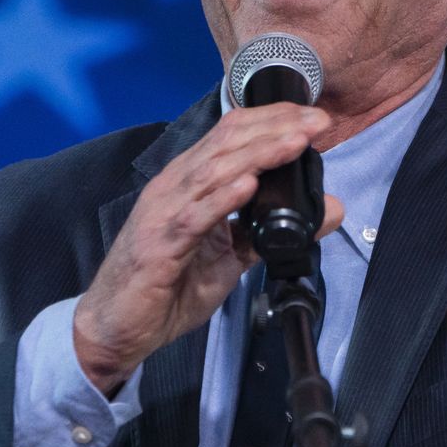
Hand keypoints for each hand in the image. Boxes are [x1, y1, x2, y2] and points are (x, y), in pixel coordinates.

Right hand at [72, 103, 344, 394]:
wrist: (118, 327)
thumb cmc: (168, 286)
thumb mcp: (232, 256)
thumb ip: (274, 230)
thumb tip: (329, 211)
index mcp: (191, 183)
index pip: (231, 135)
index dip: (273, 121)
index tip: (313, 118)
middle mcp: (175, 188)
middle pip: (226, 143)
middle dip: (274, 129)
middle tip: (315, 123)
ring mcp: (164, 213)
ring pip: (212, 171)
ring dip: (257, 154)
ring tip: (293, 143)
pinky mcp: (158, 245)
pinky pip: (192, 216)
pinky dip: (222, 199)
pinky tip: (248, 186)